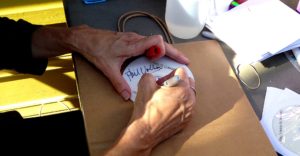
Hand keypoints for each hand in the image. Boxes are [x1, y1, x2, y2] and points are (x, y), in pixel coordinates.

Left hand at [69, 25, 189, 99]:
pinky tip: (154, 58)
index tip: (165, 61)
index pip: (155, 41)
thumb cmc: (96, 49)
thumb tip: (126, 95)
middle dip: (173, 51)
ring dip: (165, 51)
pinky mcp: (131, 39)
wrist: (86, 38)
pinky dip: (155, 50)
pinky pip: (148, 43)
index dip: (164, 50)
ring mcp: (134, 38)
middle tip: (184, 60)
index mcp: (132, 45)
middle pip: (160, 41)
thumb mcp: (108, 68)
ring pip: (155, 42)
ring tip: (172, 61)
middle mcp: (135, 39)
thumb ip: (118, 83)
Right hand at [105, 68, 195, 155]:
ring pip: (190, 94)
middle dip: (178, 82)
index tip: (162, 82)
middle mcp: (190, 99)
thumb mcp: (144, 84)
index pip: (182, 71)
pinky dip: (181, 104)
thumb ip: (151, 75)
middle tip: (165, 88)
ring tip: (167, 99)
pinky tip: (168, 108)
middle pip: (189, 81)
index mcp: (182, 88)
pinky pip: (188, 106)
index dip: (169, 74)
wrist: (145, 132)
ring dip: (180, 93)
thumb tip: (153, 77)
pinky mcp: (187, 120)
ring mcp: (190, 111)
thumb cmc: (146, 109)